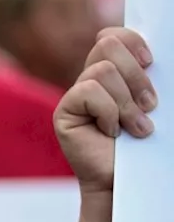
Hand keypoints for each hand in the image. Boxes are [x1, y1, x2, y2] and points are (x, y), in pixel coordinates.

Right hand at [55, 26, 155, 195]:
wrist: (132, 185)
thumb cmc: (151, 149)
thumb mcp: (157, 107)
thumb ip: (153, 82)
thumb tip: (155, 60)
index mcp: (117, 73)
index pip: (114, 36)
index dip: (133, 41)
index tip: (153, 63)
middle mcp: (93, 80)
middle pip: (107, 44)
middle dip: (135, 74)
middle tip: (150, 105)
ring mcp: (77, 95)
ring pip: (102, 70)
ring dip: (126, 101)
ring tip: (137, 128)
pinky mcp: (65, 112)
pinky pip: (88, 92)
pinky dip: (108, 112)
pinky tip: (112, 133)